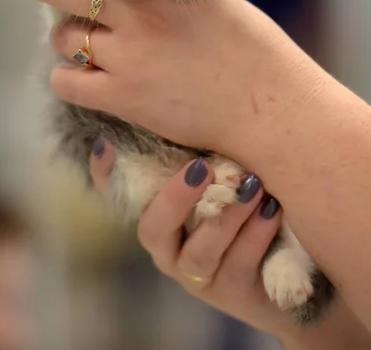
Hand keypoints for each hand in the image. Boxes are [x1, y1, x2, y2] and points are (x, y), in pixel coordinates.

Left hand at [42, 0, 328, 164]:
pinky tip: (91, 79)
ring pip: (61, 39)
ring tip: (92, 49)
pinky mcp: (122, 97)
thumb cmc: (253, 52)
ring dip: (70, 41)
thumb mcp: (213, 1)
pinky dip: (70, 79)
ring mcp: (126, 57)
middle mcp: (137, 14)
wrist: (267, 106)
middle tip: (66, 2)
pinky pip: (65, 83)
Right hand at [89, 145, 370, 349]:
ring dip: (225, 217)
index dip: (106, 174)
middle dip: (175, 198)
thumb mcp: (224, 175)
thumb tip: (195, 104)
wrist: (294, 263)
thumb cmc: (249, 200)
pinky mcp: (233, 294)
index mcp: (160, 214)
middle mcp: (170, 248)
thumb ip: (203, 153)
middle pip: (153, 229)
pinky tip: (272, 209)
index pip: (120, 197)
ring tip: (252, 186)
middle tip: (200, 168)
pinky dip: (255, 234)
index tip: (106, 144)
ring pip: (199, 253)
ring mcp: (199, 276)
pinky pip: (239, 266)